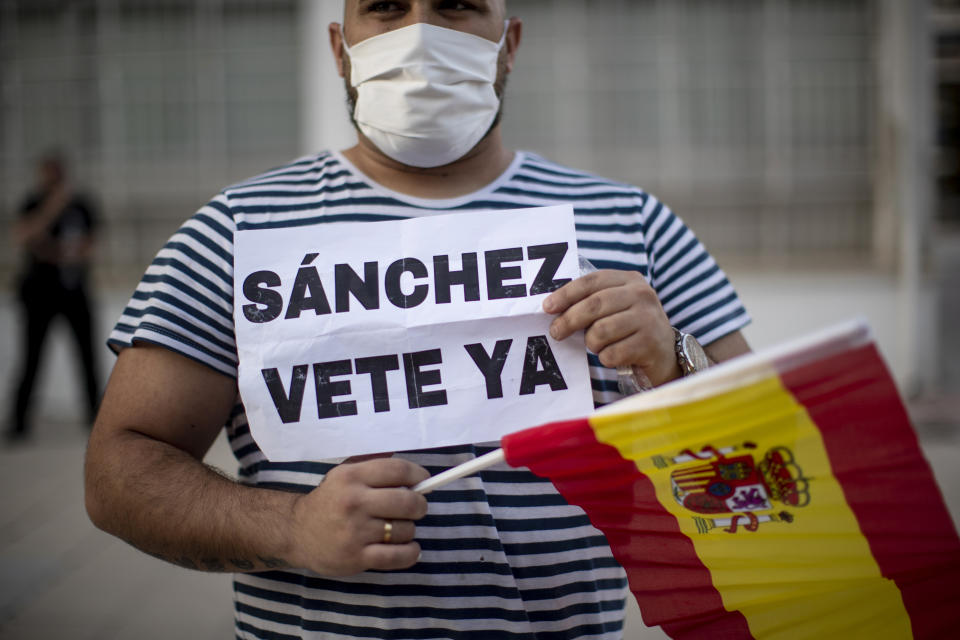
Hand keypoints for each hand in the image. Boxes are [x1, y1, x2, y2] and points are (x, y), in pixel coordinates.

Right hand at [288, 456, 429, 575]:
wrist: (296, 532)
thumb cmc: (329, 501)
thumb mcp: (344, 474)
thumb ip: (373, 465)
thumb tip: (410, 467)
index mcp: (352, 477)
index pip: (398, 470)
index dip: (418, 476)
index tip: (424, 482)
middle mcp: (354, 502)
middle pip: (407, 501)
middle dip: (419, 505)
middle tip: (416, 508)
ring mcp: (355, 532)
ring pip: (404, 529)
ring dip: (409, 530)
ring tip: (398, 529)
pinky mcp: (357, 558)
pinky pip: (398, 556)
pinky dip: (411, 553)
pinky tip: (410, 548)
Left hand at [542, 269, 680, 386]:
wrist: (666, 353)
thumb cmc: (630, 328)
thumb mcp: (617, 306)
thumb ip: (592, 301)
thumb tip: (553, 308)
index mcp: (630, 280)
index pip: (592, 281)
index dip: (566, 294)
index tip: (547, 307)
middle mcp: (642, 295)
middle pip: (594, 305)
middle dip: (569, 320)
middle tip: (556, 332)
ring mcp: (649, 318)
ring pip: (601, 331)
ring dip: (591, 343)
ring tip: (597, 345)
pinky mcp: (650, 344)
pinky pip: (612, 353)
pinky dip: (606, 358)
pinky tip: (614, 356)